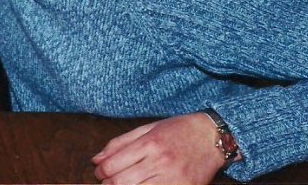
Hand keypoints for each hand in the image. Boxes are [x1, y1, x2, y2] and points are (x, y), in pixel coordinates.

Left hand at [91, 113, 226, 184]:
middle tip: (106, 181)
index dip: (101, 171)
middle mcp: (160, 162)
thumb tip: (96, 159)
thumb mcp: (147, 128)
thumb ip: (119, 143)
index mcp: (150, 144)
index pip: (114, 164)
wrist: (211, 138)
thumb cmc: (177, 130)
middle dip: (108, 183)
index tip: (99, 171)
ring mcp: (174, 179)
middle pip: (122, 182)